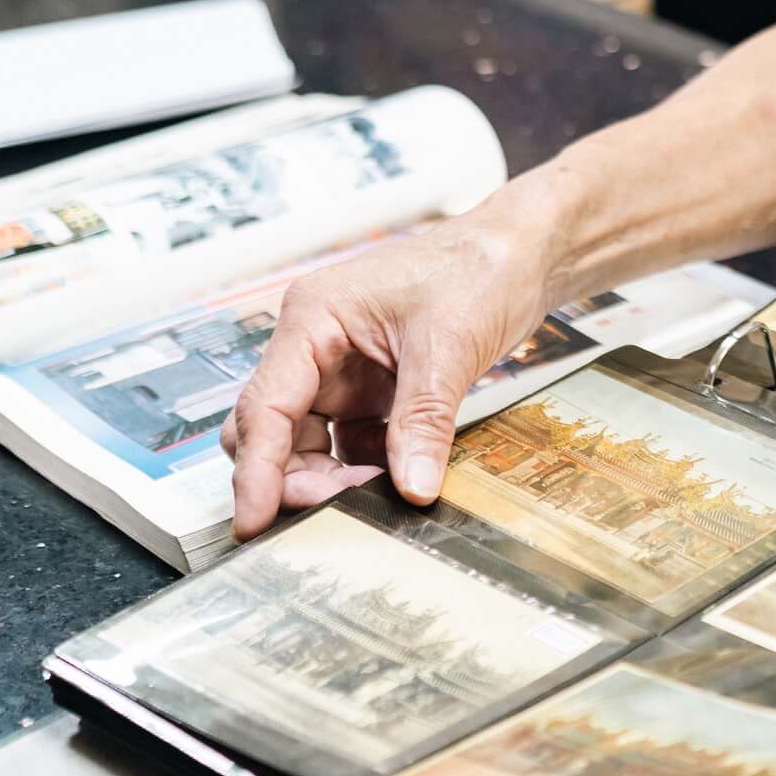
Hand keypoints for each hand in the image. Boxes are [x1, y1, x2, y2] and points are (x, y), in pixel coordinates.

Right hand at [221, 208, 554, 538]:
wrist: (521, 254)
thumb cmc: (478, 267)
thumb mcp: (449, 346)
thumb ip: (424, 421)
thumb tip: (413, 488)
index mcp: (313, 319)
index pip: (265, 407)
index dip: (256, 471)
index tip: (254, 521)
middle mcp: (315, 345)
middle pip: (274, 431)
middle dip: (295, 478)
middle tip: (336, 516)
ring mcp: (341, 368)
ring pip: (307, 443)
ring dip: (330, 477)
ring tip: (379, 494)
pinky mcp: (370, 387)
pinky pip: (349, 441)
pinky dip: (363, 466)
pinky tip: (399, 476)